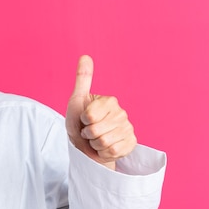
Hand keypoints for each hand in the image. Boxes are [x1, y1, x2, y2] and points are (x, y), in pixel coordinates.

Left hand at [65, 55, 136, 169]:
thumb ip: (83, 79)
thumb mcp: (77, 101)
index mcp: (110, 101)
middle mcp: (122, 113)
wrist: (86, 147)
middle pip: (96, 130)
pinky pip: (114, 151)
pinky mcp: (131, 143)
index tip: (84, 119)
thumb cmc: (79, 124)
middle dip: (88, 134)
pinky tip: (104, 148)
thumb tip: (85, 56)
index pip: (89, 115)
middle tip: (89, 132)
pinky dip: (104, 153)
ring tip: (96, 140)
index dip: (82, 120)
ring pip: (105, 141)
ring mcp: (128, 128)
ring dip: (95, 144)